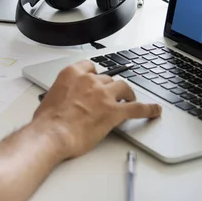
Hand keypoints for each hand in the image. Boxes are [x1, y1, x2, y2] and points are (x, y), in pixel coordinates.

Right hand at [33, 60, 161, 158]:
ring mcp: (104, 95)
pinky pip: (137, 108)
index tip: (96, 78)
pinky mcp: (115, 111)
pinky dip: (148, 109)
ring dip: (126, 93)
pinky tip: (154, 111)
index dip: (95, 74)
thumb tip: (65, 102)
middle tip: (108, 97)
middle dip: (109, 87)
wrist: (52, 133)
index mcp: (72, 74)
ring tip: (128, 99)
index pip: (90, 66)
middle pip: (107, 78)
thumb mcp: (50, 98)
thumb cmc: (47, 120)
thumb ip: (63, 94)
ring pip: (123, 87)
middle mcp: (90, 80)